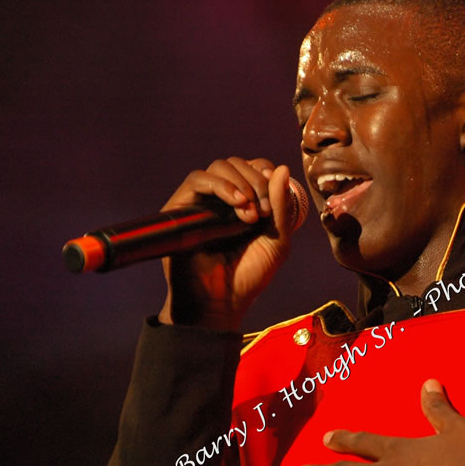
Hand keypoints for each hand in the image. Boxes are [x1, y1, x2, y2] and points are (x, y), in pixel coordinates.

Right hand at [157, 157, 295, 330]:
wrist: (222, 302)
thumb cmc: (249, 275)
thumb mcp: (277, 239)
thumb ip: (282, 206)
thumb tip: (282, 167)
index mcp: (247, 202)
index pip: (255, 168)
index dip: (266, 172)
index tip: (275, 193)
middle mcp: (223, 199)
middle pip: (238, 163)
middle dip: (257, 181)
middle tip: (264, 212)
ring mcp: (202, 202)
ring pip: (219, 167)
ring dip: (241, 183)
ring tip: (251, 213)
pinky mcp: (182, 208)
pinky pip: (198, 180)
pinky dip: (222, 186)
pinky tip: (238, 203)